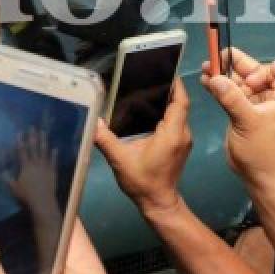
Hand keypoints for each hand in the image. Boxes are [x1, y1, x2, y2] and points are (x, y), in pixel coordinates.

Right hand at [8, 128, 59, 217]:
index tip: (20, 132)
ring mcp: (45, 167)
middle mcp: (36, 164)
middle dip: (32, 137)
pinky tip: (55, 148)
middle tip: (33, 127)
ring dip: (44, 141)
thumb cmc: (27, 196)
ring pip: (44, 151)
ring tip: (43, 133)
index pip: (22, 151)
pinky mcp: (53, 172)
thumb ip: (8, 180)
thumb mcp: (14, 188)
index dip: (20, 141)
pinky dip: (54, 155)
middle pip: (34, 148)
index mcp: (25, 166)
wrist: (43, 202)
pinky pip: (53, 161)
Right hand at [96, 80, 191, 215]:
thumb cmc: (143, 181)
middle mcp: (182, 134)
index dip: (176, 85)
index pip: (180, 102)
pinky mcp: (179, 145)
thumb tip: (92, 120)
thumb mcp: (120, 159)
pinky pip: (176, 122)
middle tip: (151, 75)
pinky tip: (150, 109)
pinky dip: (166, 112)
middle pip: (180, 105)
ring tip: (148, 88)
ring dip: (167, 101)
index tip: (166, 70)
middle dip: (169, 89)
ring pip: (178, 113)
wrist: (158, 203)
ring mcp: (182, 140)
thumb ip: (105, 138)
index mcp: (171, 133)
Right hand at [205, 50, 274, 157]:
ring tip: (206, 67)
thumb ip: (232, 98)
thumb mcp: (249, 122)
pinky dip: (219, 88)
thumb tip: (214, 77)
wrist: (262, 178)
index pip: (273, 72)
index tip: (243, 75)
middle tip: (214, 58)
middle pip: (253, 75)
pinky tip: (206, 80)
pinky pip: (232, 95)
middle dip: (233, 67)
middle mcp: (272, 98)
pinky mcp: (243, 113)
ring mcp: (257, 105)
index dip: (257, 69)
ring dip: (223, 76)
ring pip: (240, 84)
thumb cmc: (264, 151)